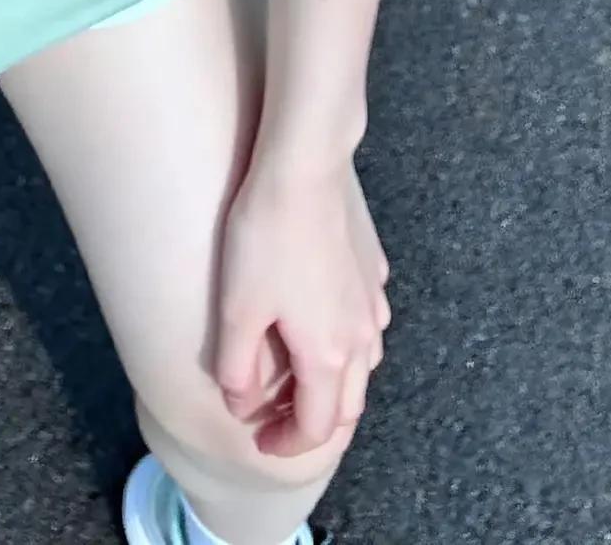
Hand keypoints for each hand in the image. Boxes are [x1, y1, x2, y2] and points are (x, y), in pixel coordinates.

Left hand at [212, 153, 391, 457]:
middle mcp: (362, 336)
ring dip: (335, 383)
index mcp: (328, 355)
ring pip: (365, 364)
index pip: (317, 427)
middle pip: (349, 404)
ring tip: (299, 373)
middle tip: (277, 417)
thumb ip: (238, 368)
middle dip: (314, 421)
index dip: (287, 443)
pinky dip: (348, 341)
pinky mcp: (373, 267)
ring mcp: (373, 299)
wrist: (305, 167)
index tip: (260, 439)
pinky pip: (367, 322)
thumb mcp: (238, 310)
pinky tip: (323, 318)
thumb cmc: (266, 237)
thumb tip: (242, 404)